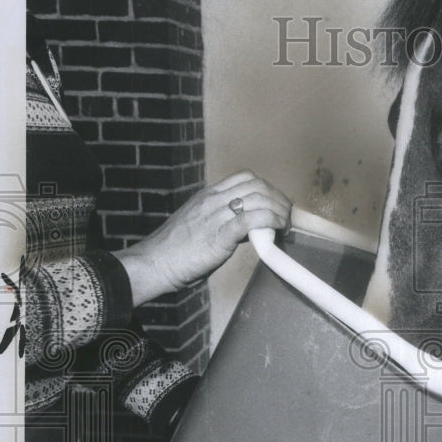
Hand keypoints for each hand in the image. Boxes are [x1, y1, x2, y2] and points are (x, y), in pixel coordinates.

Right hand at [115, 171, 290, 305]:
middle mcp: (213, 200)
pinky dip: (272, 220)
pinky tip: (279, 229)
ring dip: (279, 210)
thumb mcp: (199, 226)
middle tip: (287, 215)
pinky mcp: (220, 234)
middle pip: (257, 185)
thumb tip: (248, 228)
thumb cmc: (175, 252)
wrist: (154, 264)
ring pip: (258, 198)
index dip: (267, 188)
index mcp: (207, 195)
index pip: (245, 178)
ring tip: (286, 225)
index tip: (276, 204)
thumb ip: (222, 222)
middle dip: (278, 198)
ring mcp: (216, 215)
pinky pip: (253, 218)